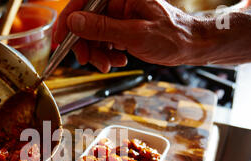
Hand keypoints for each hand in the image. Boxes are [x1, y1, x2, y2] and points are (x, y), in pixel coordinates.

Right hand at [55, 0, 204, 70]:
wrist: (190, 46)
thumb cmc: (172, 36)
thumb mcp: (135, 34)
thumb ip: (102, 28)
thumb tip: (74, 22)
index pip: (83, 3)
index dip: (68, 21)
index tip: (60, 41)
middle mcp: (116, 3)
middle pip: (85, 22)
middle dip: (84, 44)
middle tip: (87, 61)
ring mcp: (118, 17)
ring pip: (92, 35)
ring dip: (97, 53)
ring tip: (110, 64)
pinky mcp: (120, 29)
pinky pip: (103, 42)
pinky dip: (106, 55)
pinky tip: (118, 60)